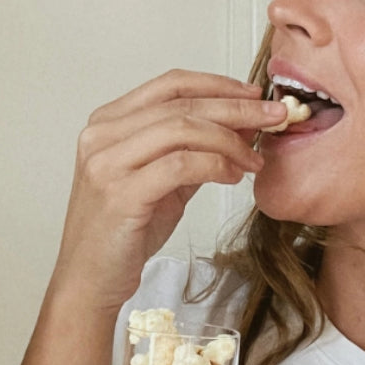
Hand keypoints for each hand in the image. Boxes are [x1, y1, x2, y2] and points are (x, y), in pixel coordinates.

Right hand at [50, 70, 285, 314]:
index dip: (218, 85)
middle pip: (182, 104)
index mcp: (108, 123)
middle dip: (236, 108)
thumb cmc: (122, 234)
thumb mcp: (161, 182)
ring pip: (183, 129)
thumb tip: (240, 127)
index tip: (254, 95)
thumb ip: (192, 151)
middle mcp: (102, 136)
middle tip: (274, 116)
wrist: (90, 280)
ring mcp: (107, 163)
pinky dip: (215, 165)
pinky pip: (181, 165)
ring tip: (255, 157)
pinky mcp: (121, 193)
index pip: (170, 85)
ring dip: (230, 140)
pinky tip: (233, 176)